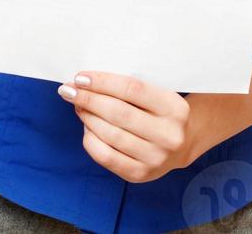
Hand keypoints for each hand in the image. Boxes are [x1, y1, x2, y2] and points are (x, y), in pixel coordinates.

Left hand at [57, 71, 193, 181]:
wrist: (182, 143)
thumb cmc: (162, 111)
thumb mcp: (158, 93)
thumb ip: (130, 88)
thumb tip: (88, 82)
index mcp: (175, 108)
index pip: (132, 89)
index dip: (103, 82)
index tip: (81, 77)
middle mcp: (168, 135)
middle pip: (118, 113)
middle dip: (89, 99)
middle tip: (69, 91)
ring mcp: (155, 158)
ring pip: (110, 135)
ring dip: (88, 117)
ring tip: (78, 105)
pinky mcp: (140, 174)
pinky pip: (107, 157)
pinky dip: (91, 140)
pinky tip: (86, 127)